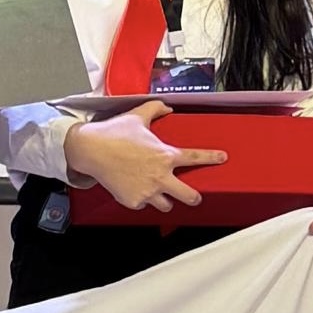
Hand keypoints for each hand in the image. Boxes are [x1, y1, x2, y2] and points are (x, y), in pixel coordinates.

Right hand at [61, 100, 227, 212]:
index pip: (196, 157)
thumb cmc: (113, 133)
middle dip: (194, 197)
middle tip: (194, 196)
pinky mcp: (134, 201)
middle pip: (189, 196)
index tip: (222, 158)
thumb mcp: (137, 116)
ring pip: (166, 205)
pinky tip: (135, 190)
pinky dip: (142, 199)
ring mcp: (148, 191)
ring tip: (159, 194)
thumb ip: (155, 109)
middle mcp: (160, 176)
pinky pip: (143, 205)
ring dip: (165, 200)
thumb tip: (166, 107)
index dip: (212, 157)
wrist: (90, 149)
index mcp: (165, 155)